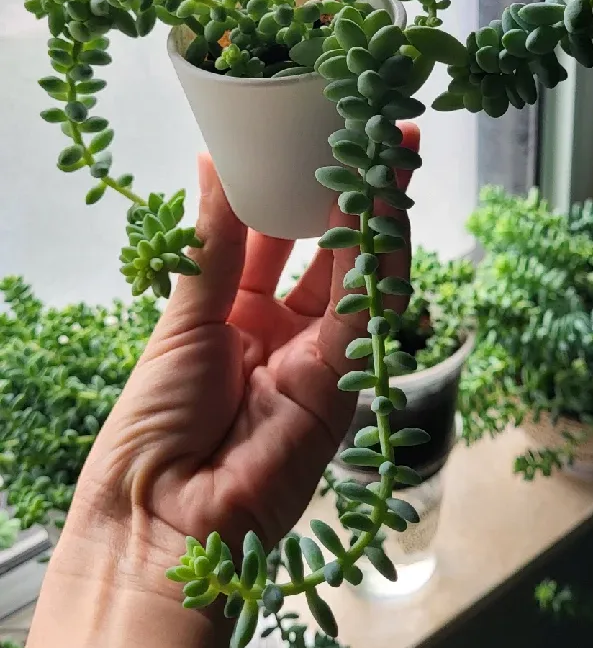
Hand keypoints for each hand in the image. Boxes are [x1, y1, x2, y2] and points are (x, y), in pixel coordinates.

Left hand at [63, 126, 417, 597]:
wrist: (164, 522)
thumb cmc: (154, 427)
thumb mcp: (183, 319)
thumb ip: (214, 242)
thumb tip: (212, 161)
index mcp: (228, 316)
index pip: (269, 236)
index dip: (288, 183)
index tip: (303, 128)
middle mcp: (278, 333)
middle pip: (321, 248)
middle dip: (343, 190)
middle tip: (364, 125)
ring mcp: (316, 359)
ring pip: (354, 272)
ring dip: (372, 212)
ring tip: (384, 145)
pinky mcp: (344, 384)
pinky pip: (366, 311)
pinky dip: (380, 258)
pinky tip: (383, 205)